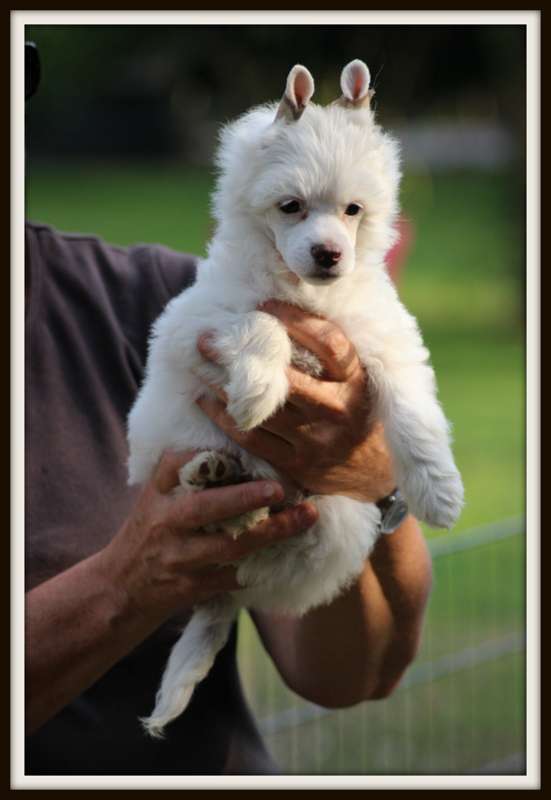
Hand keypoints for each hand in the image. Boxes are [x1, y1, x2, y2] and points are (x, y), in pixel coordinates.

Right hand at [99, 450, 317, 621]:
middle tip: (280, 488)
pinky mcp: (191, 589)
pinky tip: (291, 553)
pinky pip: (233, 578)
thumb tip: (235, 446)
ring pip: (229, 547)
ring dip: (270, 532)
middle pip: (206, 508)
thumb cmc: (148, 534)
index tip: (248, 444)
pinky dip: (262, 566)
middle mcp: (166, 523)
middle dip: (246, 498)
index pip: (178, 464)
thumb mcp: (154, 498)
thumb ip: (185, 473)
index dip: (211, 457)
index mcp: (157, 494)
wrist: (119, 590)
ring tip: (304, 517)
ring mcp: (178, 559)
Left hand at [195, 301, 395, 502]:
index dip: (296, 320)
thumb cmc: (359, 413)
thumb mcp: (360, 381)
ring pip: (261, 408)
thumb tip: (291, 305)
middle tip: (207, 337)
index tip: (263, 306)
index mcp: (357, 381)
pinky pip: (252, 438)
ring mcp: (317, 440)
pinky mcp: (297, 465)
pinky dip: (224, 417)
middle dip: (241, 355)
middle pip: (285, 377)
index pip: (328, 342)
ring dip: (223, 386)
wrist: (375, 474)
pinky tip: (206, 400)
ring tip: (199, 365)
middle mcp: (339, 409)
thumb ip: (333, 352)